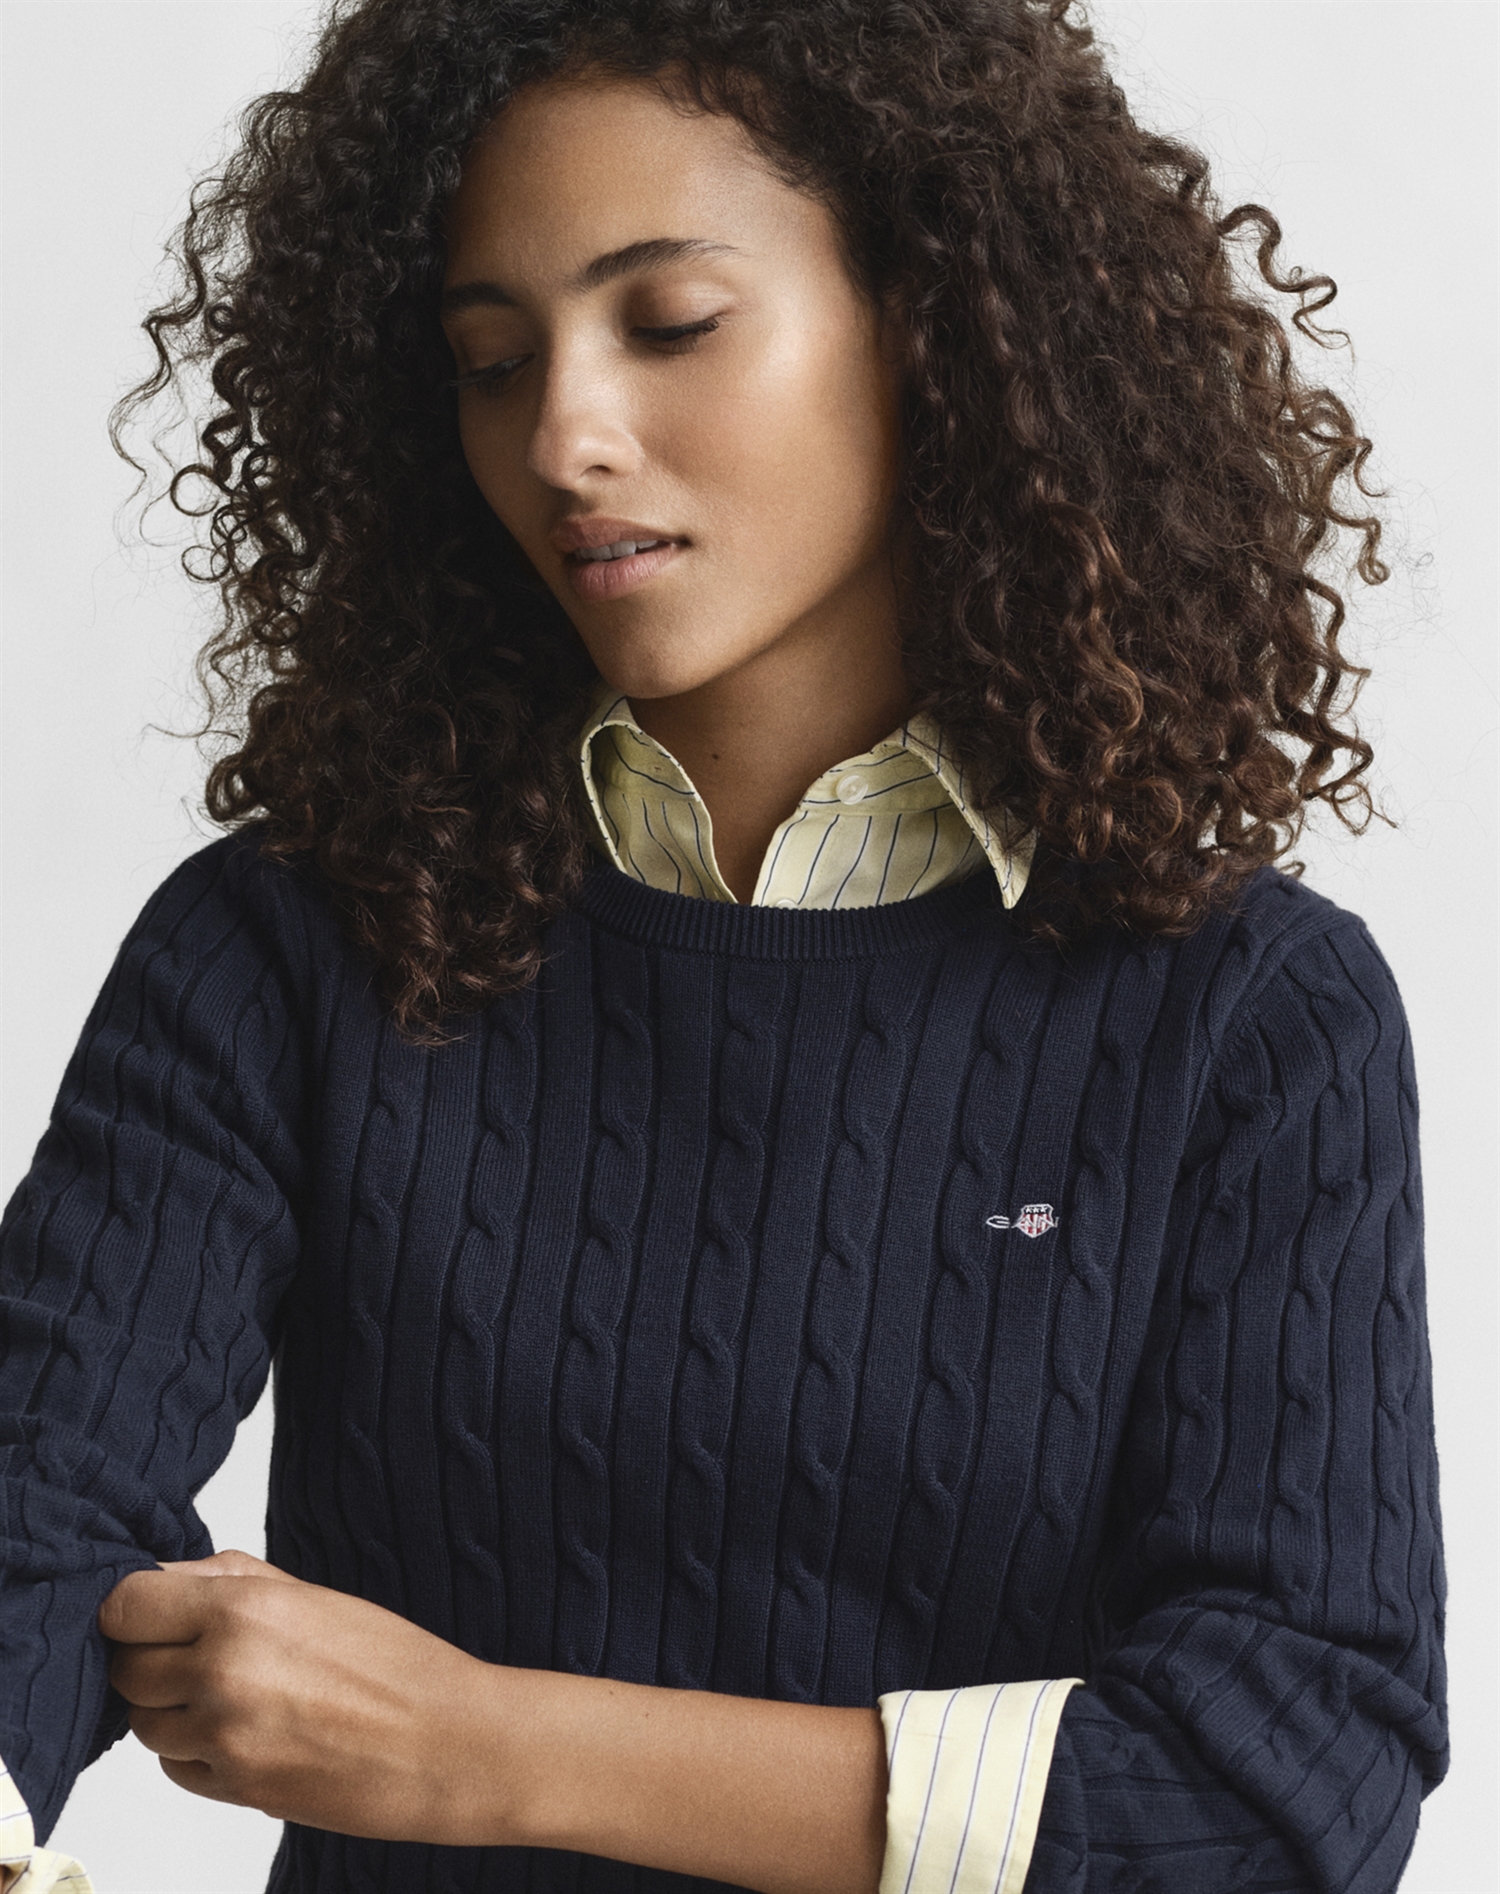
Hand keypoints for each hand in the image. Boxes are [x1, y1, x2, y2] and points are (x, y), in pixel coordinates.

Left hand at [99, 1549, 512, 1842]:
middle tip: (195, 1651)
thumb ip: (233, 1580)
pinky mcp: (233, 1790)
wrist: (447, 1744)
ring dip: (172, 1707)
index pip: (125, 1605)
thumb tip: (169, 1577)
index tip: (151, 1611)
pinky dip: (195, 1750)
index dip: (133, 1608)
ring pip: (143, 1723)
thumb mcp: (315, 1595)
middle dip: (151, 1657)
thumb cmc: (395, 1664)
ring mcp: (224, 1739)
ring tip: (232, 1693)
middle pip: (125, 1667)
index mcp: (244, 1611)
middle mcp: (222, 1673)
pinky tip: (247, 1731)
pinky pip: (175, 1766)